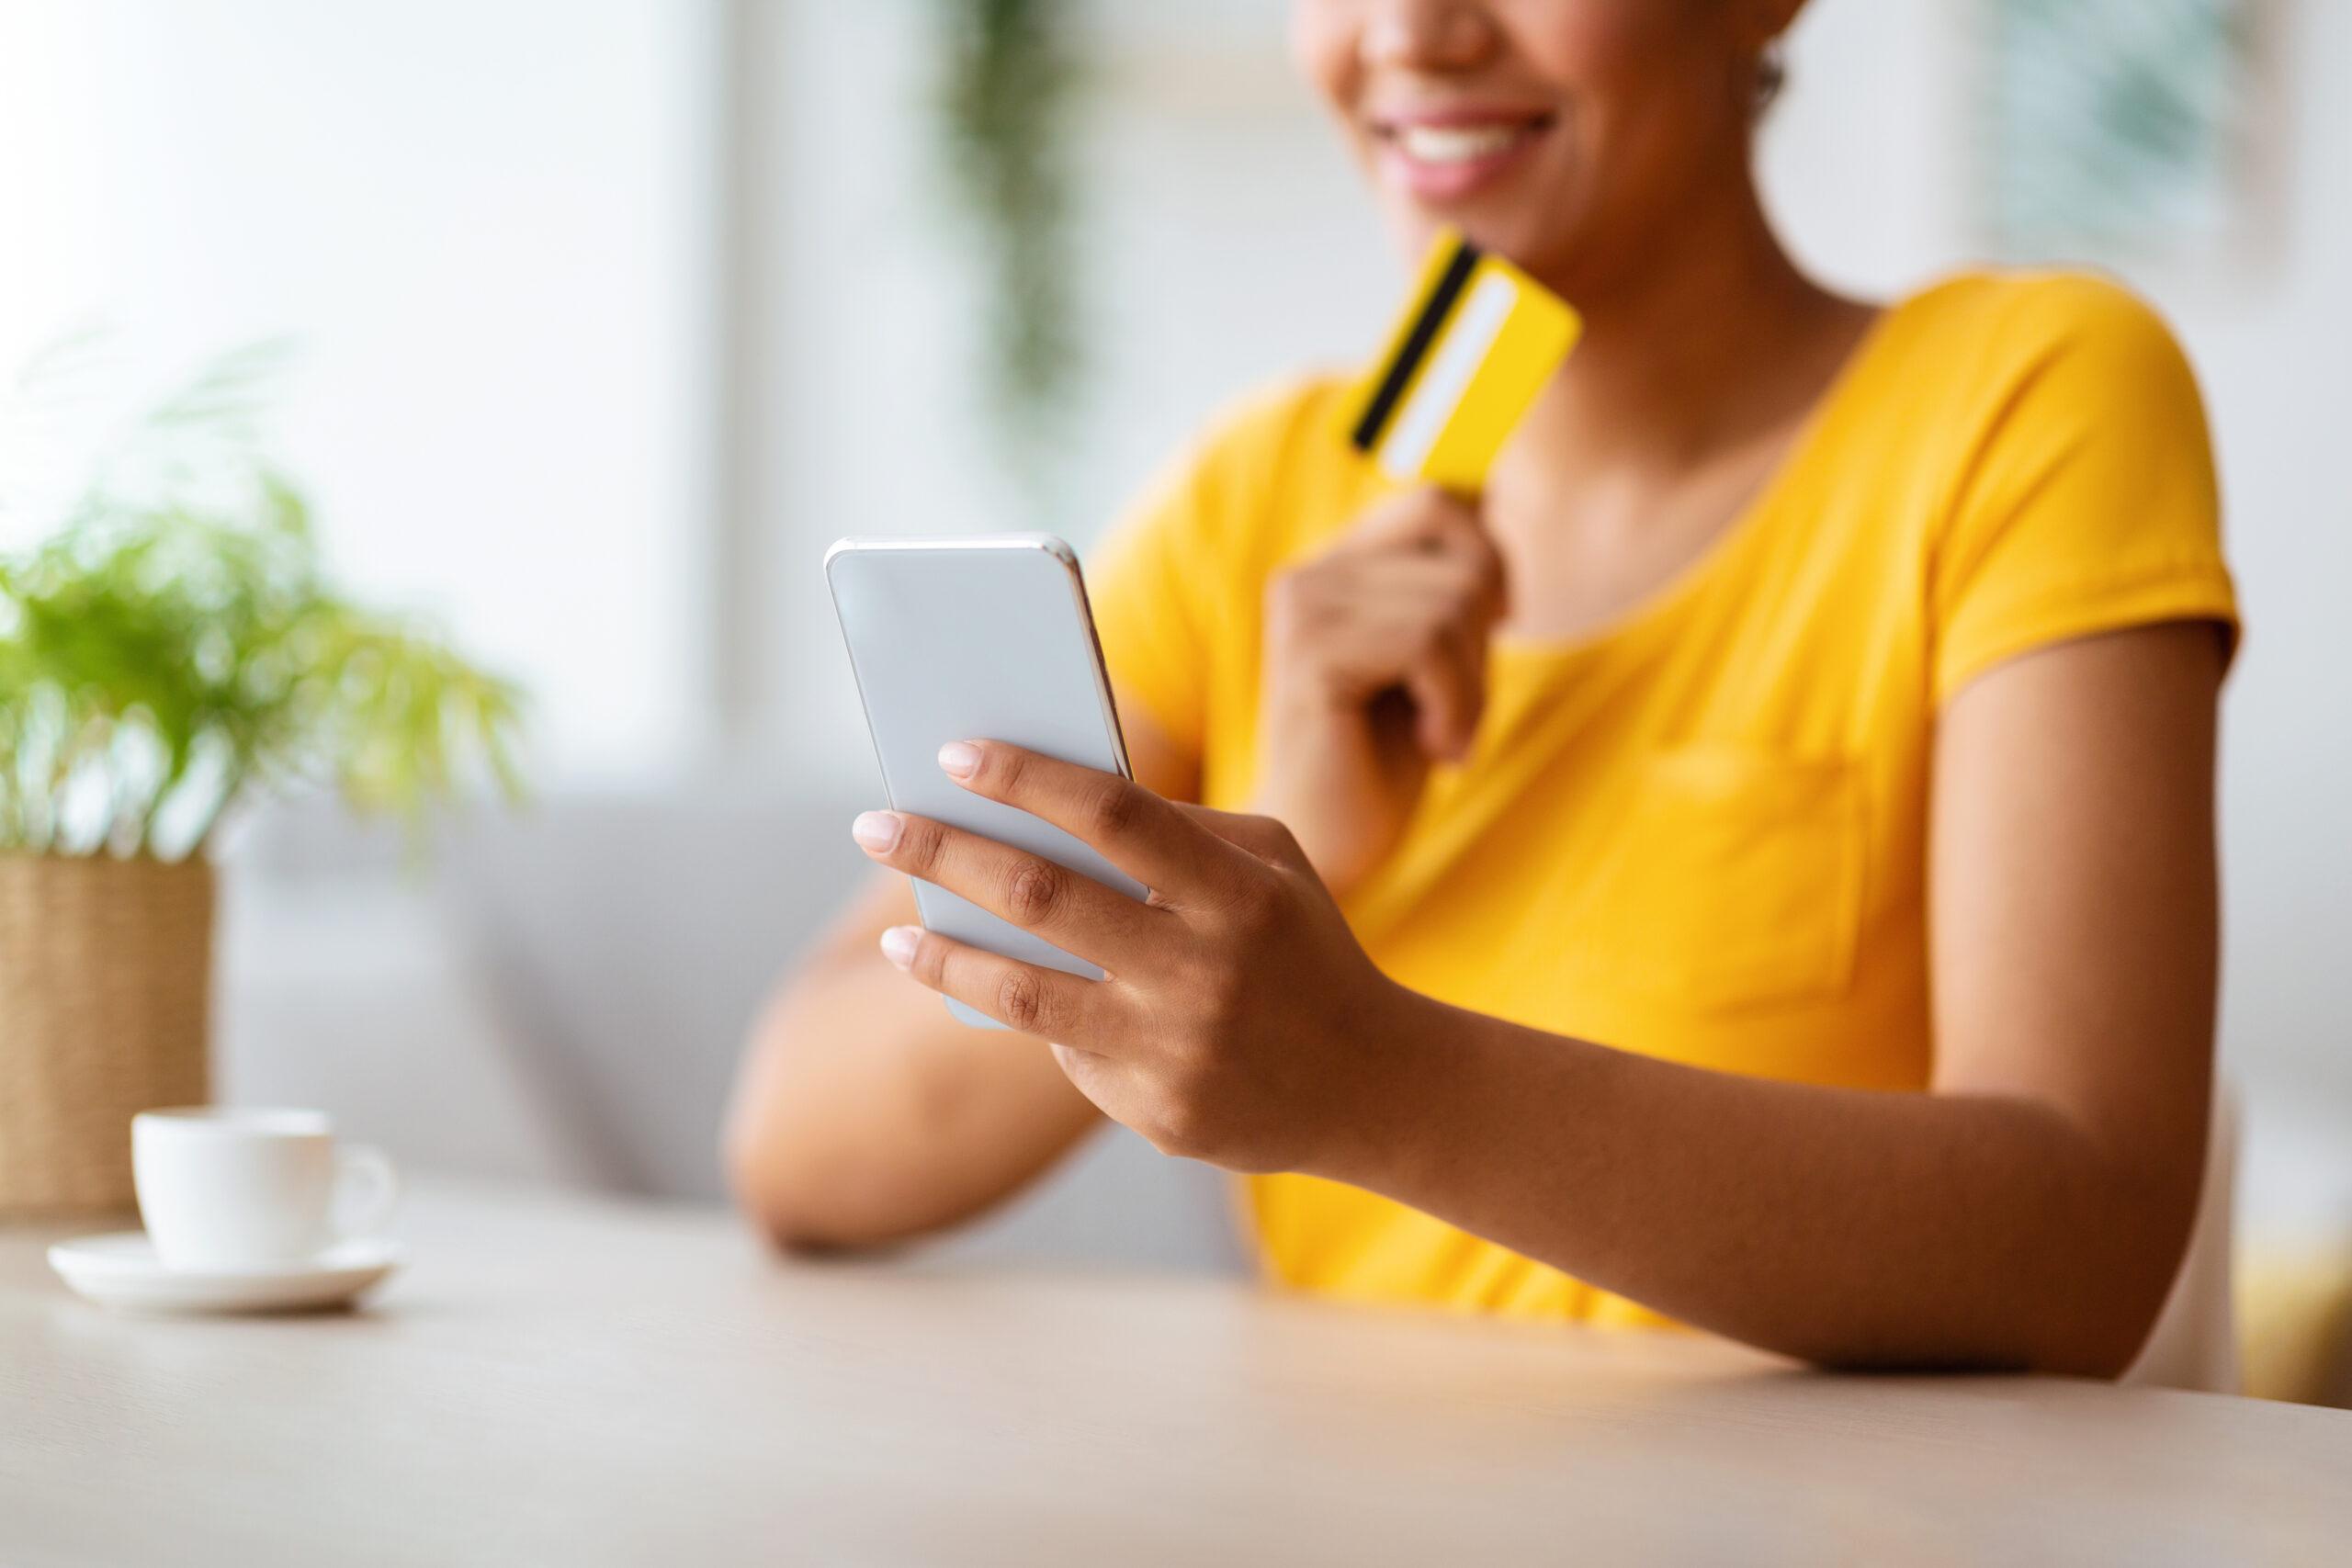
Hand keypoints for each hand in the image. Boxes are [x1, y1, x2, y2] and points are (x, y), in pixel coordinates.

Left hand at [850, 741, 1422, 1174]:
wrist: (1373, 1085)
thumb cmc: (1301, 947)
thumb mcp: (1269, 867)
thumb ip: (1176, 830)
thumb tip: (1045, 802)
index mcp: (1235, 890)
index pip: (1110, 811)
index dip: (1024, 776)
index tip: (952, 751)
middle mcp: (1201, 969)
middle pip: (1041, 895)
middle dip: (944, 850)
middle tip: (875, 822)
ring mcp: (1174, 1049)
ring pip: (1020, 993)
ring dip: (941, 954)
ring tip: (898, 934)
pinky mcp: (1156, 1112)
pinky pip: (1064, 1052)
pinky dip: (1031, 1015)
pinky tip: (1004, 997)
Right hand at [1252, 486, 1506, 895]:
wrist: (1328, 850)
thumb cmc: (1383, 762)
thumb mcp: (1436, 658)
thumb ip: (1452, 584)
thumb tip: (1493, 495)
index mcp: (1332, 566)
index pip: (1438, 503)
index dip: (1488, 563)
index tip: (1491, 635)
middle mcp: (1307, 574)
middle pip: (1459, 557)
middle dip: (1483, 641)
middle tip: (1456, 709)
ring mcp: (1302, 610)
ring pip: (1450, 605)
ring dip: (1472, 687)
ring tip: (1442, 736)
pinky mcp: (1309, 656)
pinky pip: (1426, 645)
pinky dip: (1456, 706)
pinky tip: (1435, 750)